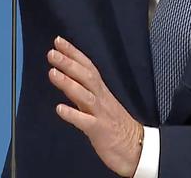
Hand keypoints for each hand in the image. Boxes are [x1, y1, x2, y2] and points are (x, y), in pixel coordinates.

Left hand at [48, 36, 143, 176]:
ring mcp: (101, 114)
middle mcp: (102, 99)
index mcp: (101, 92)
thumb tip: (66, 80)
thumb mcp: (100, 105)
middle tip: (52, 52)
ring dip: (68, 83)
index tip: (58, 41)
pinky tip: (59, 109)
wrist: (138, 149)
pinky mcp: (100, 131)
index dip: (73, 53)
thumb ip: (84, 93)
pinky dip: (73, 114)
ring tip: (52, 73)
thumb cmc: (116, 127)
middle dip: (69, 63)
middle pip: (86, 76)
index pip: (88, 67)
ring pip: (85, 95)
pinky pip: (86, 122)